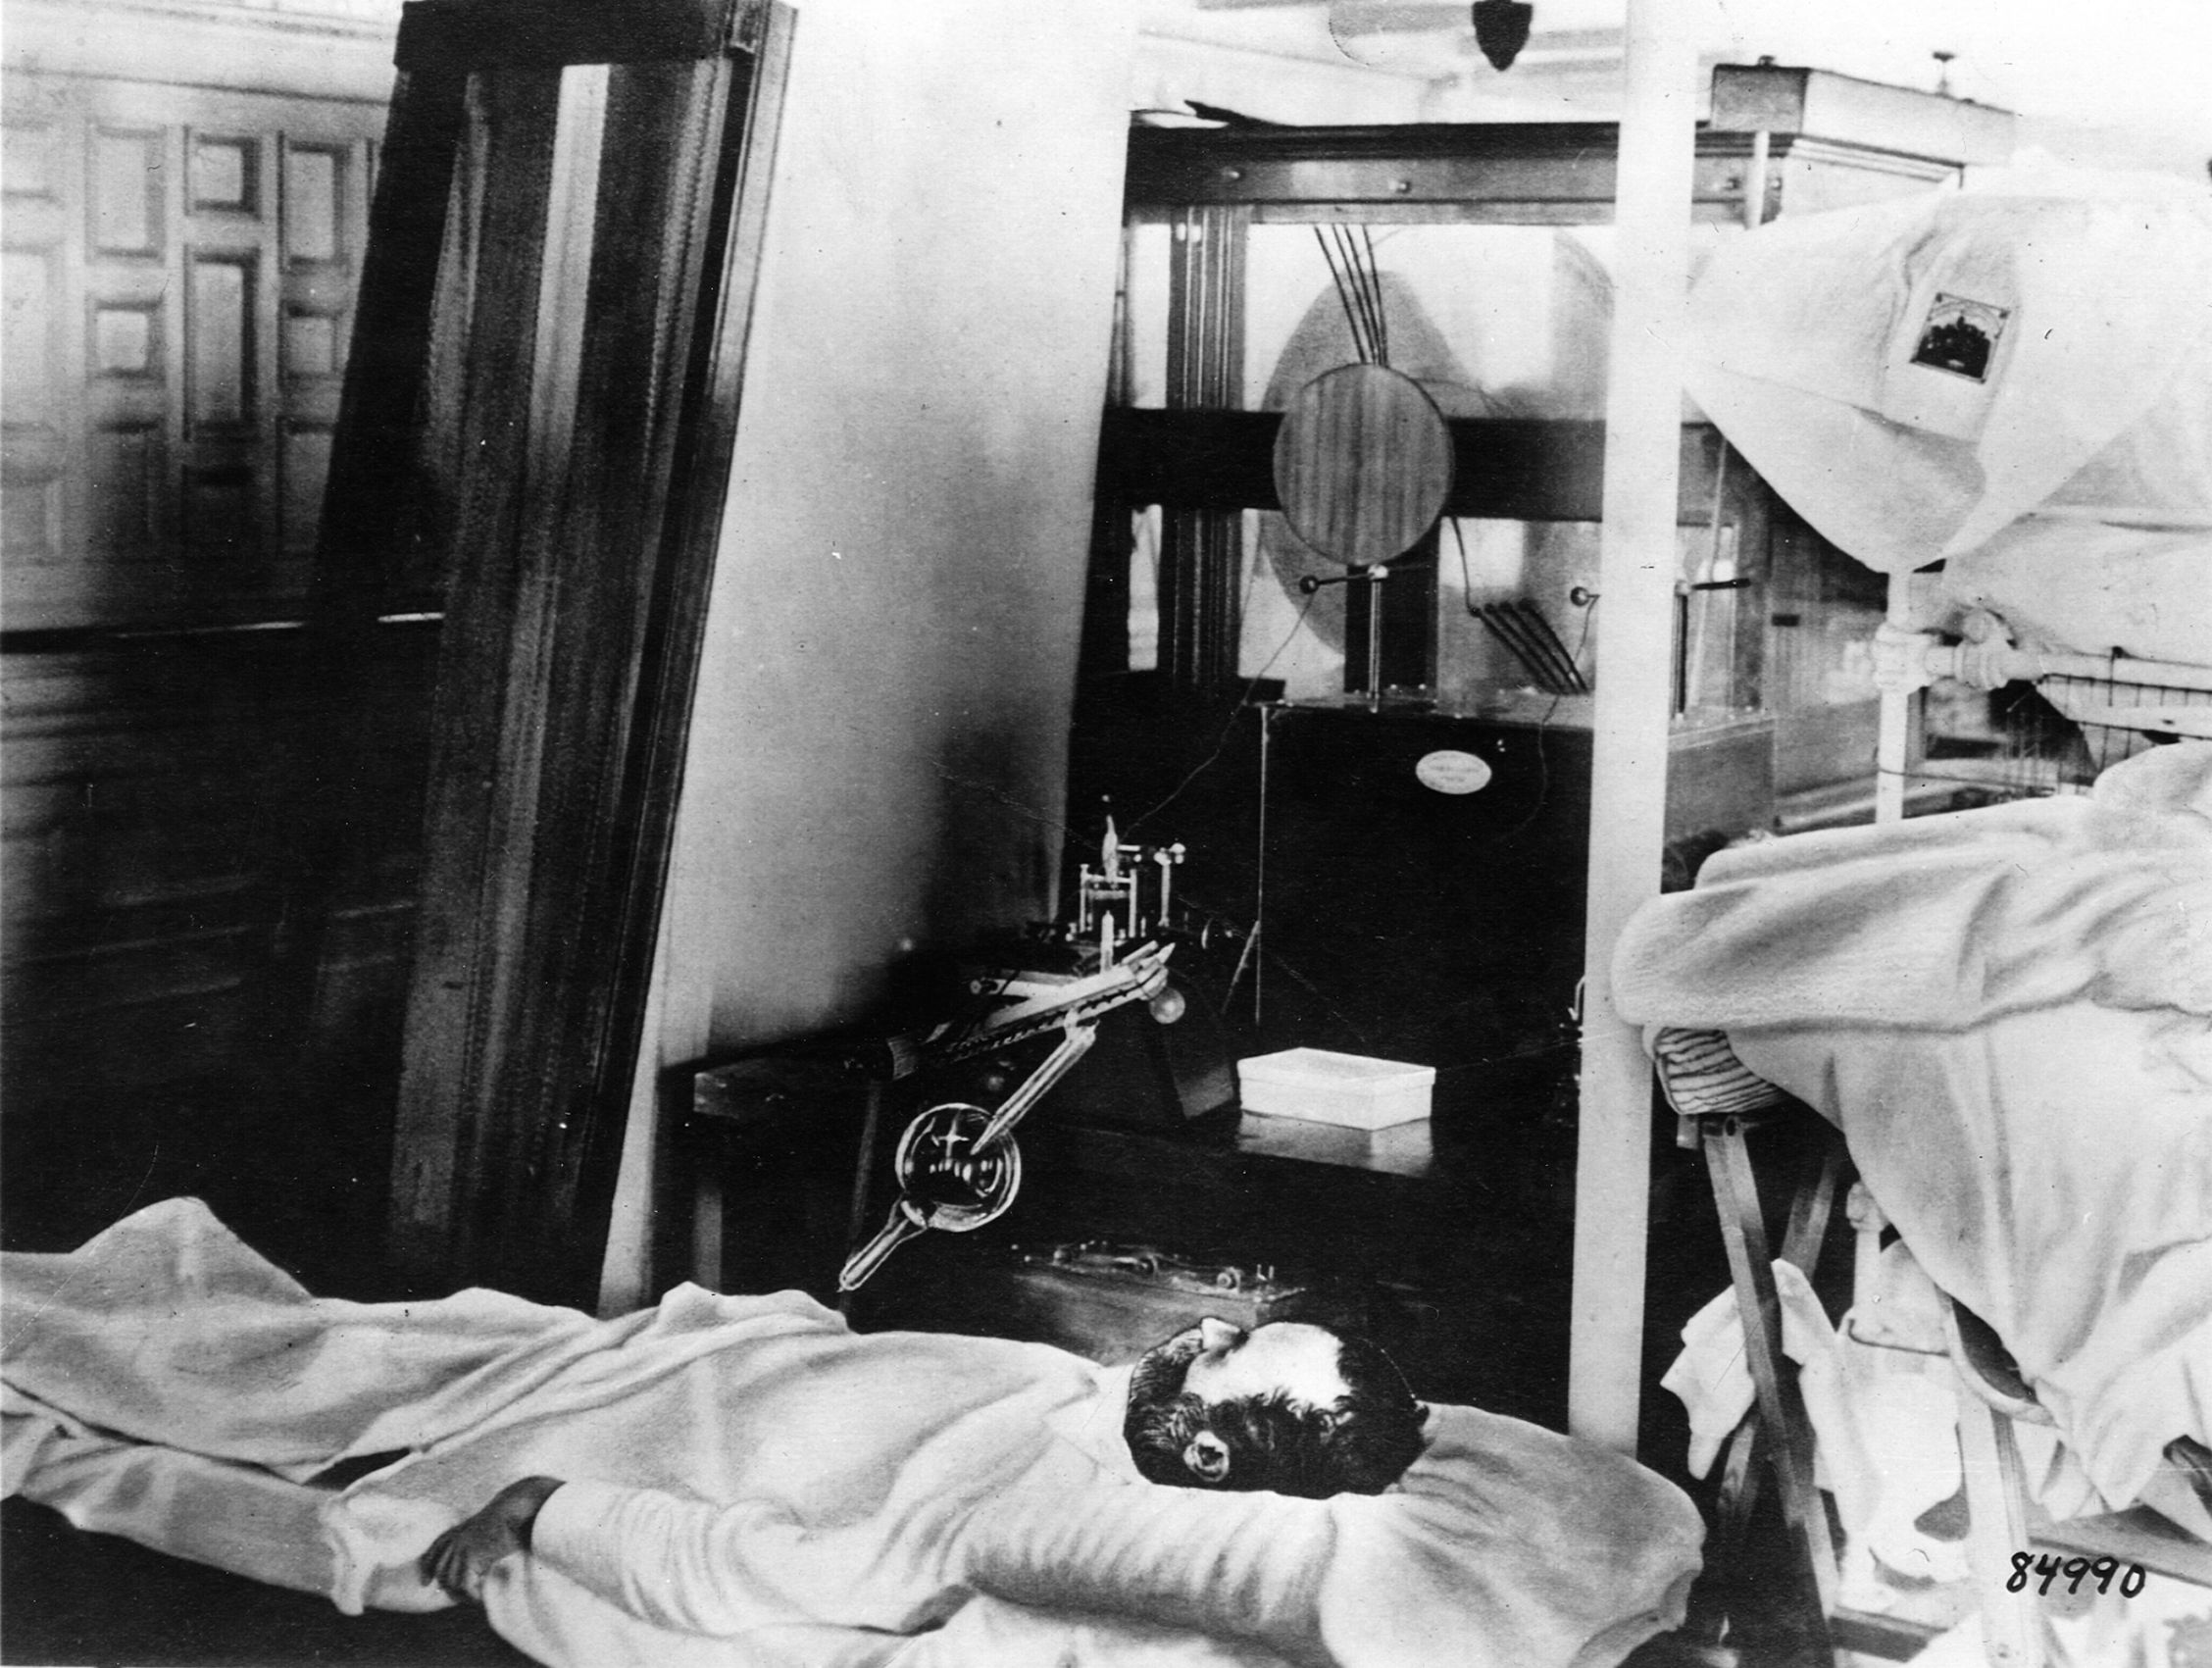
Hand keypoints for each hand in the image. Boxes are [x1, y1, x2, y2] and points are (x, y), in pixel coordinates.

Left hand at [419, 1476, 565, 1602]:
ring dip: (462, 1594)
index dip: (427, 1568)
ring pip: (451, 1582)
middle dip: (447, 1587)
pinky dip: (472, 1596)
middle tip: (462, 1596)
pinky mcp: (471, 1557)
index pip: (433, 1552)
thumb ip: (473, 1542)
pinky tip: (480, 1599)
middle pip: (441, 1571)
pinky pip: (465, 1585)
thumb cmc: (505, 1520)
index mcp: (455, 1532)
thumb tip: (475, 1560)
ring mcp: (461, 1549)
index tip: (426, 1582)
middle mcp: (454, 1541)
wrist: (513, 1509)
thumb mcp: (483, 1529)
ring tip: (474, 1598)